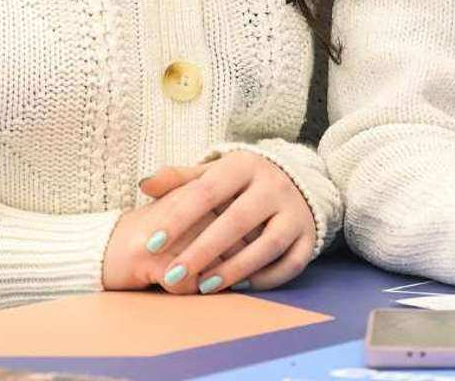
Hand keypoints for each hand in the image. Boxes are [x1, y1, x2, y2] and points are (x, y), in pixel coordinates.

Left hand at [103, 152, 316, 293]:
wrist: (296, 182)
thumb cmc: (239, 184)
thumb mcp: (212, 173)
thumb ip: (179, 179)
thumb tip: (144, 184)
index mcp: (245, 166)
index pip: (207, 191)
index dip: (178, 219)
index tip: (151, 244)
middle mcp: (274, 186)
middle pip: (238, 221)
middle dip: (202, 251)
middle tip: (171, 276)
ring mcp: (295, 212)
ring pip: (268, 244)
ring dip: (235, 268)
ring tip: (203, 287)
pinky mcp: (309, 236)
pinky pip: (291, 262)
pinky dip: (267, 278)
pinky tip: (240, 286)